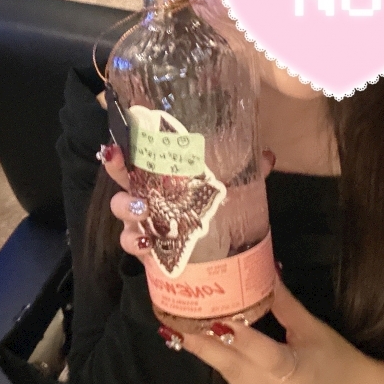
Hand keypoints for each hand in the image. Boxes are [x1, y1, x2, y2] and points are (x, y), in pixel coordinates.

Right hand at [98, 139, 276, 266]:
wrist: (218, 254)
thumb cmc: (216, 211)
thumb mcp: (233, 187)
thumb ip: (248, 171)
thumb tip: (268, 156)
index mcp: (165, 174)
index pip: (141, 152)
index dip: (129, 139)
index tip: (122, 129)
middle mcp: (149, 194)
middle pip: (122, 176)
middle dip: (116, 167)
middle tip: (118, 160)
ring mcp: (143, 222)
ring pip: (121, 210)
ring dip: (127, 207)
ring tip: (143, 209)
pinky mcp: (146, 248)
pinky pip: (131, 244)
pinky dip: (135, 243)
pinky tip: (146, 243)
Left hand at [180, 272, 370, 383]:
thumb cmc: (336, 357)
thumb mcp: (312, 327)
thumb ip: (283, 302)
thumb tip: (262, 268)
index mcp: (292, 373)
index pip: (257, 351)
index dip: (233, 333)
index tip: (208, 315)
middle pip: (229, 363)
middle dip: (199, 341)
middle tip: (172, 318)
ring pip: (225, 372)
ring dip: (203, 348)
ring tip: (179, 323)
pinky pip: (231, 379)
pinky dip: (218, 359)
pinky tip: (201, 340)